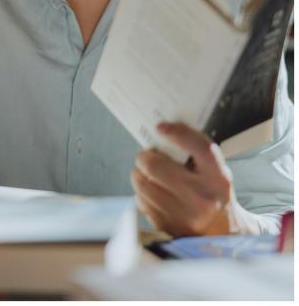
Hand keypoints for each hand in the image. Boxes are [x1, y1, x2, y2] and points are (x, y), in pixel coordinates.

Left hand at [130, 122, 260, 236]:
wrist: (222, 234)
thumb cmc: (213, 195)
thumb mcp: (215, 172)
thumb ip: (195, 152)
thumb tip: (163, 131)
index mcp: (218, 179)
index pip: (199, 148)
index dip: (178, 133)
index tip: (161, 127)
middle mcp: (202, 198)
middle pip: (156, 166)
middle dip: (144, 156)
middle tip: (145, 154)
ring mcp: (184, 215)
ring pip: (143, 183)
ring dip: (139, 173)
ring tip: (146, 172)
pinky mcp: (168, 227)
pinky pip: (141, 200)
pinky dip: (141, 192)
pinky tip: (151, 191)